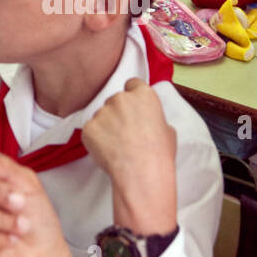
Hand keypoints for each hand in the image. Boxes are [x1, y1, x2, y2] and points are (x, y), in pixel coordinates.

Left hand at [82, 78, 176, 233]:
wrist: (141, 172)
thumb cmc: (159, 154)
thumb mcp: (168, 130)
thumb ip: (154, 118)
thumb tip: (149, 122)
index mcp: (143, 95)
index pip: (132, 84)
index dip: (132, 96)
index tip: (132, 108)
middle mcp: (120, 98)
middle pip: (114, 100)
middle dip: (117, 113)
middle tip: (124, 133)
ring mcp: (102, 112)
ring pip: (101, 116)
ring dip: (105, 127)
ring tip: (117, 147)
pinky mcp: (88, 128)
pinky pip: (90, 131)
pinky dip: (95, 140)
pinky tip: (107, 153)